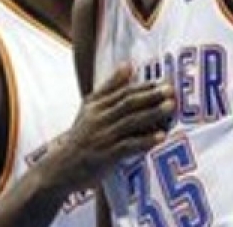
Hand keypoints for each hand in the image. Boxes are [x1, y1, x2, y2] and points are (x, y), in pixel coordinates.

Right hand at [45, 65, 173, 190]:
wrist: (61, 167)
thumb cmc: (82, 136)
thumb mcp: (90, 108)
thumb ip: (109, 87)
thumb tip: (128, 64)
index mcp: (96, 105)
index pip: (123, 92)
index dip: (144, 86)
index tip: (164, 81)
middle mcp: (99, 118)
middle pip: (128, 104)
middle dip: (151, 96)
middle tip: (171, 90)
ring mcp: (102, 137)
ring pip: (130, 122)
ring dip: (152, 114)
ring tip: (171, 107)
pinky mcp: (105, 156)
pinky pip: (128, 146)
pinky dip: (145, 141)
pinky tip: (160, 137)